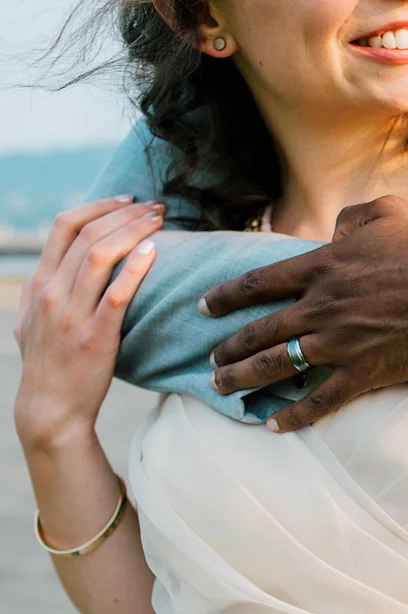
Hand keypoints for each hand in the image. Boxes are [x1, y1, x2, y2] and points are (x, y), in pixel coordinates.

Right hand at [14, 197, 162, 450]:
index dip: (98, 206)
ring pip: (99, 255)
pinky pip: (115, 294)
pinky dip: (134, 268)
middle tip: (155, 206)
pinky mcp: (95, 336)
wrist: (50, 408)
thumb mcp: (33, 320)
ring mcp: (71, 314)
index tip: (128, 199)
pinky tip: (153, 252)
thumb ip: (45, 290)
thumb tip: (60, 264)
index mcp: (39, 283)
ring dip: (133, 231)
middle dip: (124, 213)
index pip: (64, 226)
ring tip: (160, 221)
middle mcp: (51, 293)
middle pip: (87, 234)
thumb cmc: (50, 362)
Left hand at [200, 195, 407, 431]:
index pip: (260, 282)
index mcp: (323, 266)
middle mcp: (320, 306)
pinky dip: (294, 415)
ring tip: (220, 388)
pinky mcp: (363, 373)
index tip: (205, 306)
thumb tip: (335, 230)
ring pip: (276, 366)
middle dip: (228, 346)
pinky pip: (319, 400)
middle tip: (209, 359)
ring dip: (243, 378)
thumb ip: (353, 217)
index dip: (227, 295)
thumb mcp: (390, 211)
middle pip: (259, 329)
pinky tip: (273, 426)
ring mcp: (339, 343)